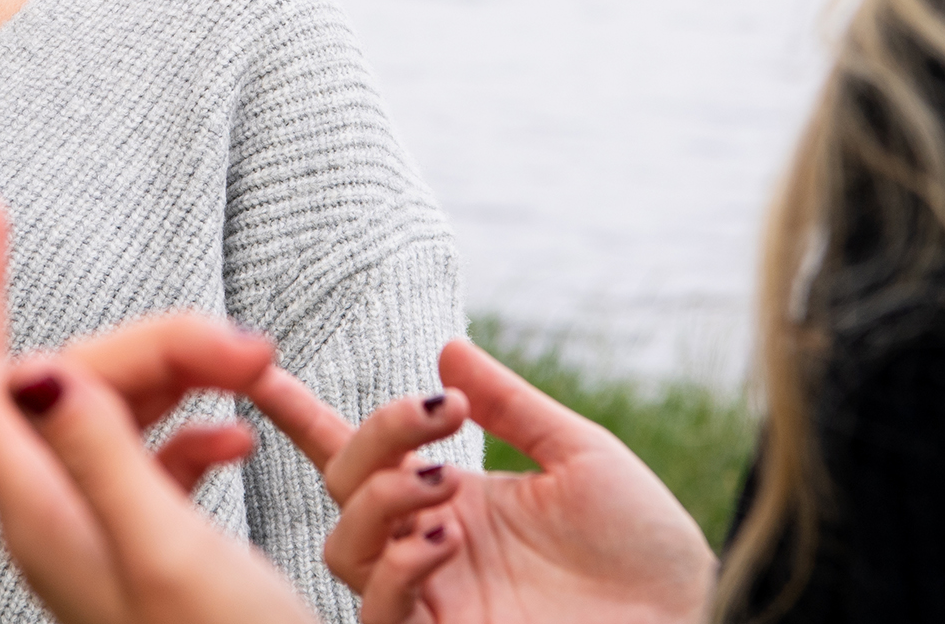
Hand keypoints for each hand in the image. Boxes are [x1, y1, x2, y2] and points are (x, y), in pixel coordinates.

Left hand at [0, 192, 319, 623]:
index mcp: (41, 514)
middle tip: (253, 350)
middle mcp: (53, 516)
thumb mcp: (169, 554)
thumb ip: (101, 456)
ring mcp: (94, 529)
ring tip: (261, 383)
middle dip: (160, 340)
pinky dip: (196, 429)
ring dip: (187, 379)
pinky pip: (153, 454)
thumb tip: (35, 367)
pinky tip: (242, 441)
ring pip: (117, 409)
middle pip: (73, 378)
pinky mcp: (140, 543)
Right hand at [251, 337, 716, 623]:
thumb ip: (510, 406)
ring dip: (382, 501)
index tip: (256, 368)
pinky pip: (378, 612)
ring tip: (446, 487)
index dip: (300, 413)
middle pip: (342, 487)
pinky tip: (445, 539)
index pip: (359, 453)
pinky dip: (400, 567)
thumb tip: (447, 349)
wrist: (688, 618)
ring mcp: (433, 600)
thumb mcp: (582, 457)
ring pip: (344, 548)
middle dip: (376, 439)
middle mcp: (430, 547)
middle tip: (439, 422)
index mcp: (454, 499)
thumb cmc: (646, 550)